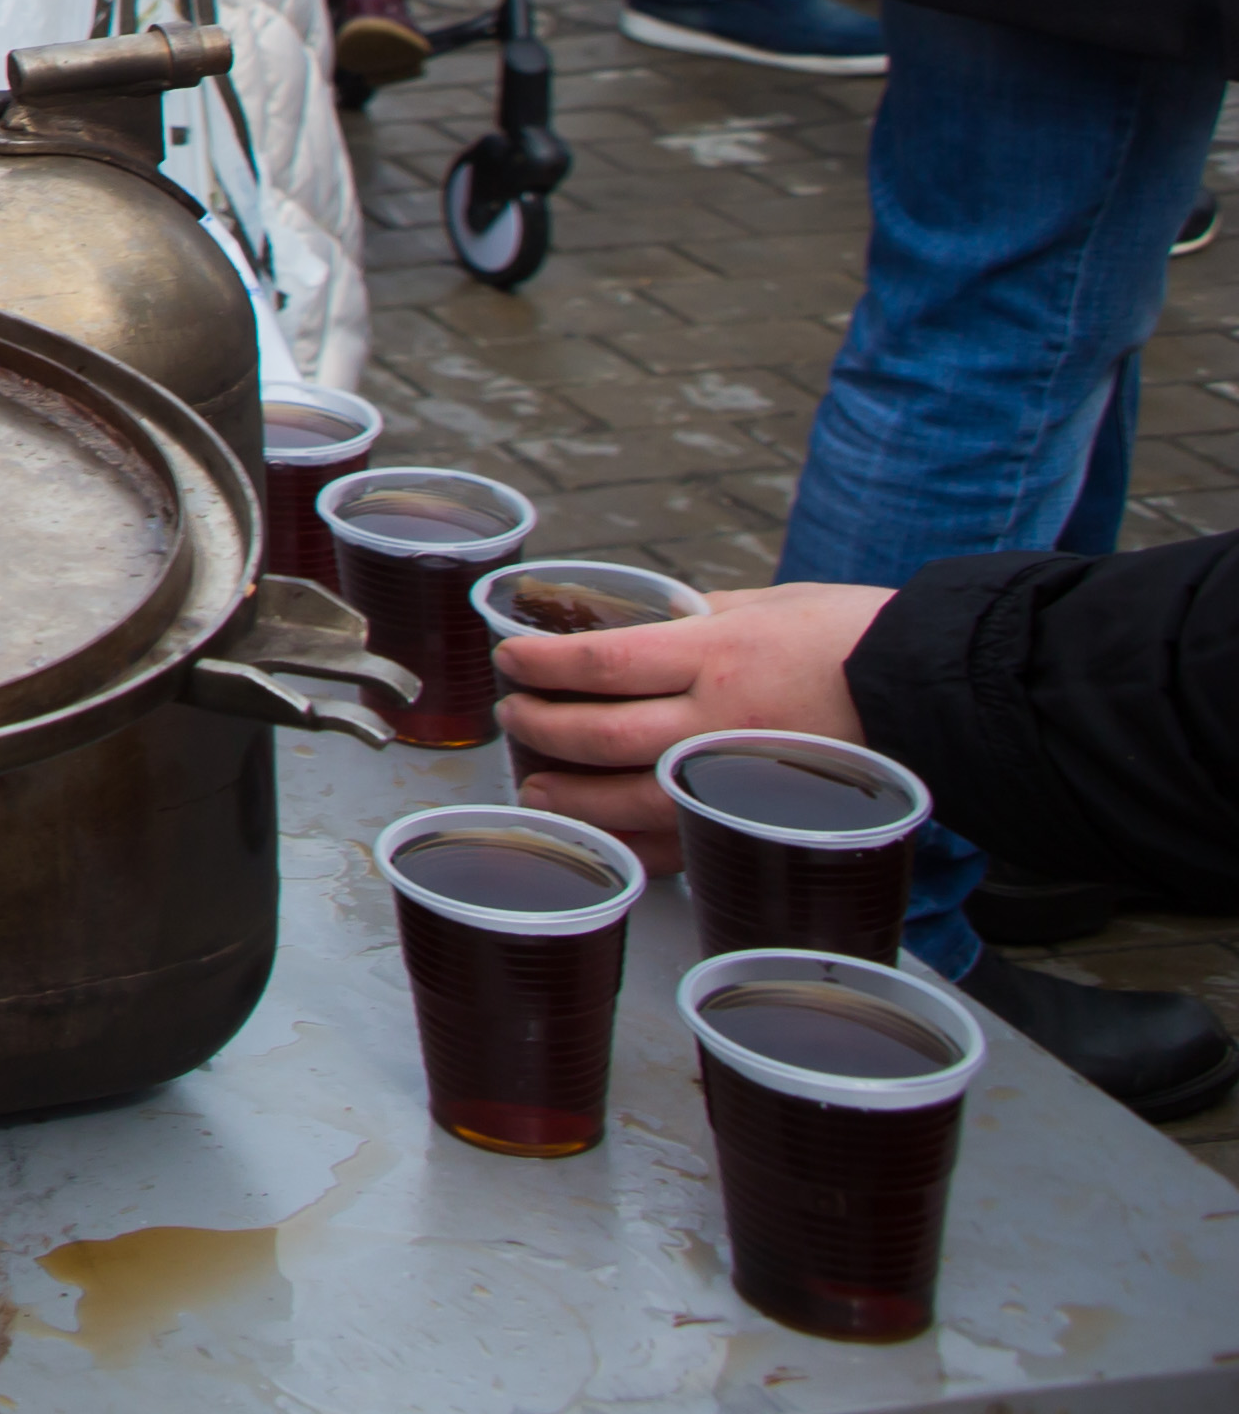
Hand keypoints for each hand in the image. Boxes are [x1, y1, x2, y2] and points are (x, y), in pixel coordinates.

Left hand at [499, 584, 894, 852]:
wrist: (941, 694)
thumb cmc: (857, 637)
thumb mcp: (768, 604)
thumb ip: (698, 616)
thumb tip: (641, 618)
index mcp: (716, 653)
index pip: (598, 662)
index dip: (538, 664)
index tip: (508, 658)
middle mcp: (720, 720)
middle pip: (598, 736)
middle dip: (539, 729)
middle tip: (513, 719)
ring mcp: (740, 779)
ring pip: (629, 802)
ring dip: (570, 797)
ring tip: (535, 785)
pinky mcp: (764, 819)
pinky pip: (685, 846)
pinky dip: (633, 846)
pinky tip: (603, 835)